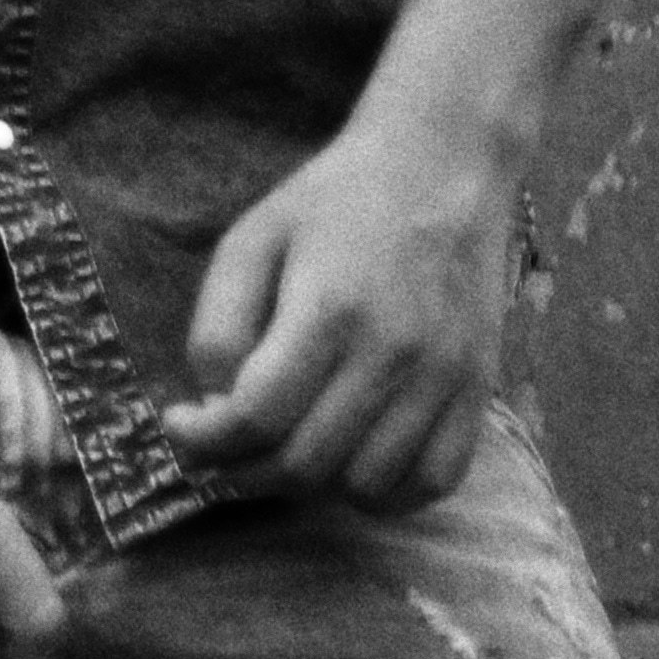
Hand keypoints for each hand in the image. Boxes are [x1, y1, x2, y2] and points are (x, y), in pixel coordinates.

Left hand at [162, 110, 515, 508]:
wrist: (441, 165)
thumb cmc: (332, 200)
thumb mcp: (252, 238)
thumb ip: (219, 324)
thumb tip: (216, 406)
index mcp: (327, 308)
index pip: (257, 416)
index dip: (205, 440)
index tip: (180, 426)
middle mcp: (393, 353)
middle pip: (306, 463)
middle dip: (243, 470)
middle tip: (221, 447)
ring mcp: (444, 378)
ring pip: (365, 487)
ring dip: (309, 487)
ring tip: (282, 447)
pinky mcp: (478, 389)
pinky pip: (433, 483)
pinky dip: (383, 493)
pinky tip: (346, 460)